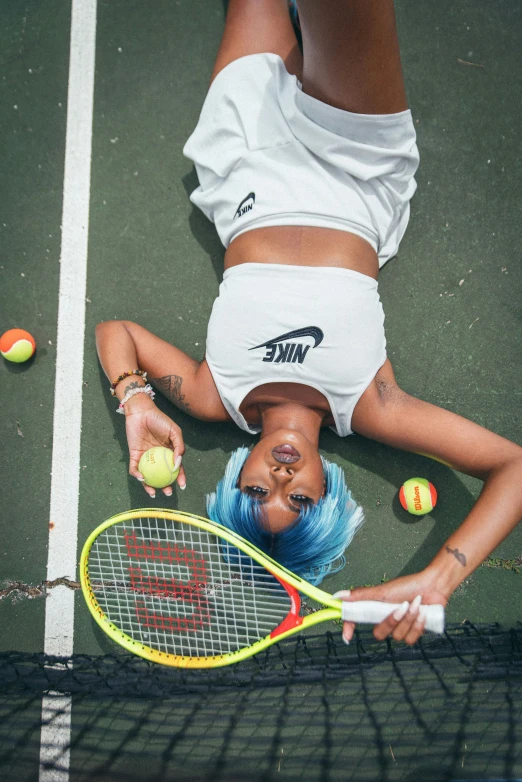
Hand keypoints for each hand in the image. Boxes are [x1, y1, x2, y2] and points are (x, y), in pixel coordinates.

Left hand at [124, 400, 185, 497]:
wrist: (141, 412)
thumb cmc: (159, 419)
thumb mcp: (174, 431)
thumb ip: (179, 447)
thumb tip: (178, 464)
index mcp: (169, 452)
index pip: (175, 468)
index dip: (180, 477)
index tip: (182, 485)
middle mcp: (157, 457)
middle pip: (161, 475)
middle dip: (165, 486)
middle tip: (168, 492)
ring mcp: (146, 457)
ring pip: (148, 475)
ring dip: (150, 485)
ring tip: (153, 492)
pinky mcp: (134, 455)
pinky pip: (135, 468)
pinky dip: (137, 474)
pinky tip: (141, 478)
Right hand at [334, 570, 448, 645]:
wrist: (433, 587)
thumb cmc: (408, 586)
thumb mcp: (383, 591)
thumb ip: (361, 595)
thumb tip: (338, 596)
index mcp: (375, 610)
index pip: (357, 621)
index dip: (349, 628)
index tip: (348, 636)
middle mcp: (385, 621)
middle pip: (379, 634)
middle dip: (392, 621)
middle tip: (402, 607)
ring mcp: (399, 628)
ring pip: (397, 637)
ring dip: (409, 620)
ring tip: (416, 605)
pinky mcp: (413, 633)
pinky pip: (410, 640)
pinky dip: (417, 626)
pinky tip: (423, 614)